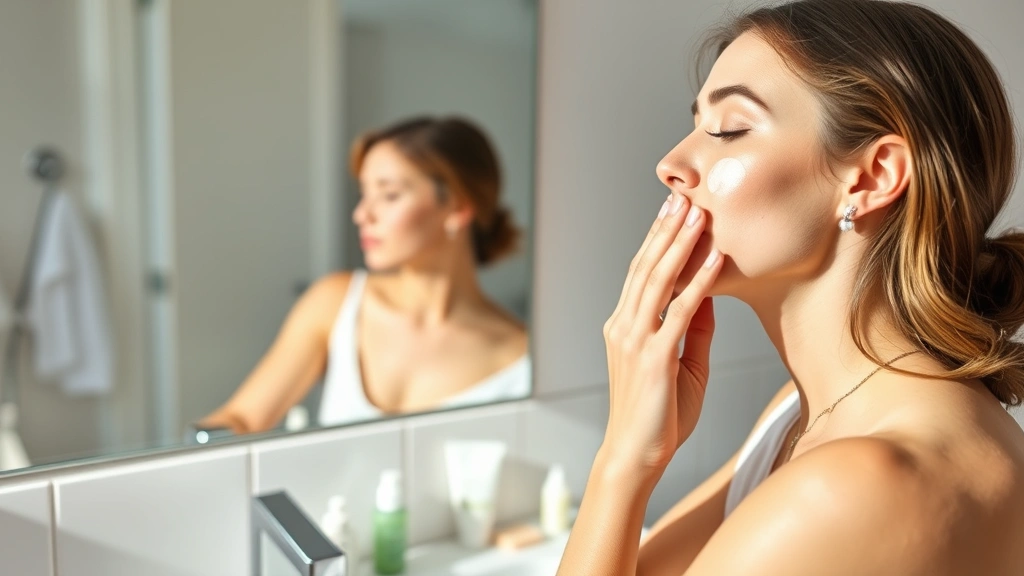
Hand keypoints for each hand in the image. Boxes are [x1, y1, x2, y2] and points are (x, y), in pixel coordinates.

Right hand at [601, 193, 722, 474]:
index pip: (641, 273)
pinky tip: (714, 260)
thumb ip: (693, 330)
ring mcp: (635, 340)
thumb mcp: (683, 366)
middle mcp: (624, 326)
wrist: (636, 455)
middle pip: (646, 267)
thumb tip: (708, 296)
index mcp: (624, 326)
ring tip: (699, 215)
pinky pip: (680, 311)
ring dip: (681, 244)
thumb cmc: (659, 416)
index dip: (658, 240)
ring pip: (658, 280)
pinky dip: (699, 282)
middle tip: (685, 197)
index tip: (674, 212)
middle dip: (668, 230)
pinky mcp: (654, 358)